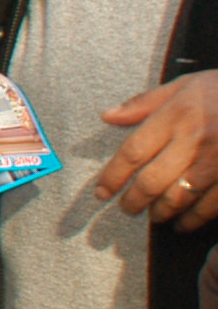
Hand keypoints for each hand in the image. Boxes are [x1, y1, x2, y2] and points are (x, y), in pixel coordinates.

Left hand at [97, 72, 217, 227]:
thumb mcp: (185, 85)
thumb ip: (145, 103)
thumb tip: (108, 116)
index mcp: (176, 116)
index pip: (133, 152)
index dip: (113, 176)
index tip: (102, 192)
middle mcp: (194, 140)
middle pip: (152, 181)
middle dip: (134, 202)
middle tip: (128, 209)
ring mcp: (217, 162)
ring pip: (180, 198)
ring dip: (162, 213)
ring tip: (155, 216)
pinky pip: (211, 205)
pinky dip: (194, 219)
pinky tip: (185, 223)